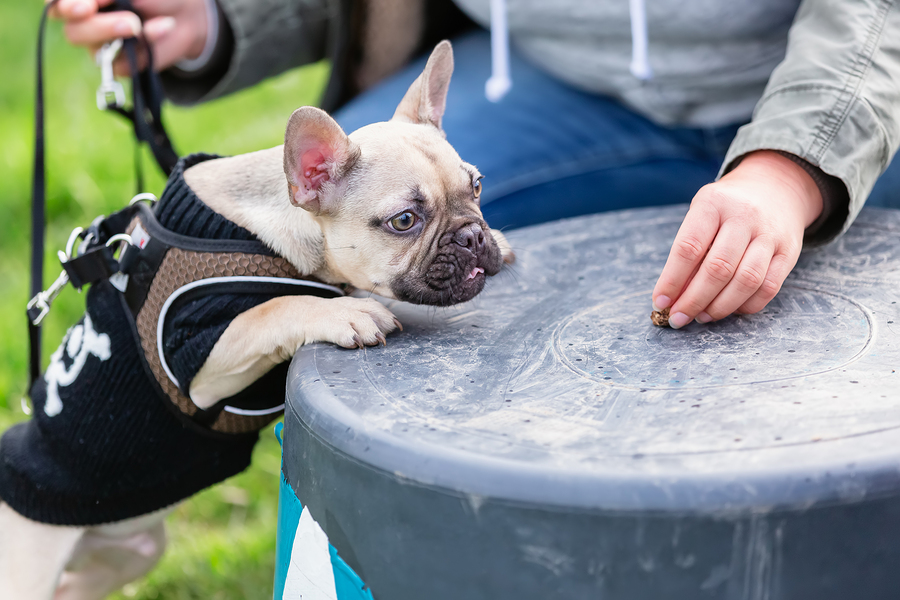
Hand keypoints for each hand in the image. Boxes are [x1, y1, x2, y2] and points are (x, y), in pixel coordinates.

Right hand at [48, 0, 209, 74]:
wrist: (185, 12)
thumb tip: (94, 2)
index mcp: (83, 1)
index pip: (55, 6)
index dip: (63, 7)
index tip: (85, 7)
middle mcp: (86, 23)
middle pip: (74, 31)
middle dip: (97, 26)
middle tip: (128, 20)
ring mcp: (103, 46)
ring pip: (95, 51)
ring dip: (115, 34)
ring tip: (138, 24)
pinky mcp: (122, 64)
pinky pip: (125, 63)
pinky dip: (146, 42)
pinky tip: (164, 27)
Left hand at [652, 150, 823, 328]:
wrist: (775, 188)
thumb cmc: (724, 209)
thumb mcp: (701, 215)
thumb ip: (688, 251)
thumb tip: (674, 296)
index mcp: (713, 204)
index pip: (689, 248)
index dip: (672, 280)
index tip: (660, 303)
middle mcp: (744, 216)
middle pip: (718, 268)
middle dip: (693, 300)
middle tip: (678, 319)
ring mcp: (770, 234)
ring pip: (746, 280)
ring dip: (720, 307)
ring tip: (702, 317)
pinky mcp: (789, 251)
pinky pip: (769, 287)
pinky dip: (747, 306)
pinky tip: (730, 311)